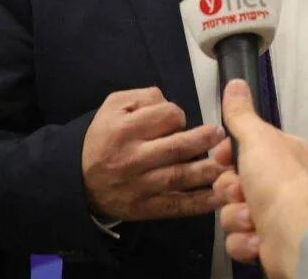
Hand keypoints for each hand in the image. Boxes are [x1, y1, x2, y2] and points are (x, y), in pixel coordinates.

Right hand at [81, 87, 227, 220]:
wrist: (78, 179)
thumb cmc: (103, 138)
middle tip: (222, 135)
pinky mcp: (145, 208)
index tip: (180, 119)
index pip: (164, 117)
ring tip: (229, 162)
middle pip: (176, 148)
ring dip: (209, 170)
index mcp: (124, 129)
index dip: (178, 115)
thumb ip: (144, 97)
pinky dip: (201, 203)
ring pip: (180, 177)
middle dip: (204, 140)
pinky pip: (177, 206)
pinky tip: (220, 196)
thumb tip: (171, 104)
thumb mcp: (114, 106)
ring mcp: (139, 186)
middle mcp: (132, 158)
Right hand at [212, 79, 307, 278]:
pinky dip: (244, 241)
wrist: (296, 234)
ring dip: (237, 217)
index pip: (244, 149)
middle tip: (240, 191)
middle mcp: (280, 183)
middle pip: (232, 183)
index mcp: (282, 153)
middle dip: (230, 190)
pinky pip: (238, 240)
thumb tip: (236, 83)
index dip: (227, 156)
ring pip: (232, 213)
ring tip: (252, 219)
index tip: (222, 159)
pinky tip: (257, 239)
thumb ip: (241, 114)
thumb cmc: (278, 182)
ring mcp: (273, 215)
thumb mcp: (257, 138)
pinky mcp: (266, 243)